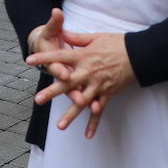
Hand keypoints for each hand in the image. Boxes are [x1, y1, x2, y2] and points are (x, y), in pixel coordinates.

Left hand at [27, 17, 135, 138]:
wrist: (138, 55)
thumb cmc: (117, 43)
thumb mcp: (95, 37)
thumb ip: (77, 38)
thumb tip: (62, 32)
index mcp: (83, 57)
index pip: (59, 57)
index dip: (44, 58)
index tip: (29, 61)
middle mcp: (88, 72)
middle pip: (67, 84)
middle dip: (52, 92)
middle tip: (38, 100)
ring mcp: (97, 85)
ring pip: (81, 103)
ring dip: (71, 115)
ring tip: (60, 126)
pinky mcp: (107, 94)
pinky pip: (99, 111)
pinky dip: (94, 123)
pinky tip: (88, 135)